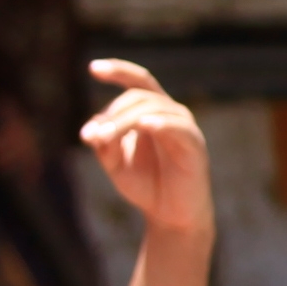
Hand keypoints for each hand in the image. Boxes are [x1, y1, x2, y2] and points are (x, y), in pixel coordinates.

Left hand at [79, 59, 211, 240]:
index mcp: (152, 112)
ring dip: (124, 122)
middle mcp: (170, 113)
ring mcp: (184, 128)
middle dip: (112, 114)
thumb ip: (104, 144)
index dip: (118, 70)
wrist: (170, 217)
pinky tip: (145, 126)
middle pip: (138, 98)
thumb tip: (91, 130)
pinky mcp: (195, 146)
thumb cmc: (146, 185)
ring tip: (104, 139)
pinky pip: (178, 127)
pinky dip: (161, 124)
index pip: (137, 81)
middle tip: (93, 136)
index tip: (93, 68)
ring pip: (153, 110)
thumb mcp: (115, 164)